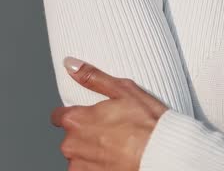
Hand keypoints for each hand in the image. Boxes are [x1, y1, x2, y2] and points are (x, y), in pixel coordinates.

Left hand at [49, 55, 169, 169]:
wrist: (165, 156)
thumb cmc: (148, 124)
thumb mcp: (123, 91)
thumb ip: (92, 77)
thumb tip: (70, 64)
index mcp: (76, 120)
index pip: (58, 116)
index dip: (75, 115)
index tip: (90, 118)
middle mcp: (71, 145)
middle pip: (71, 139)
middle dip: (86, 136)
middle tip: (111, 134)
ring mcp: (79, 167)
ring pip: (79, 158)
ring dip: (92, 155)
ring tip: (117, 150)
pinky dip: (98, 168)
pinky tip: (116, 162)